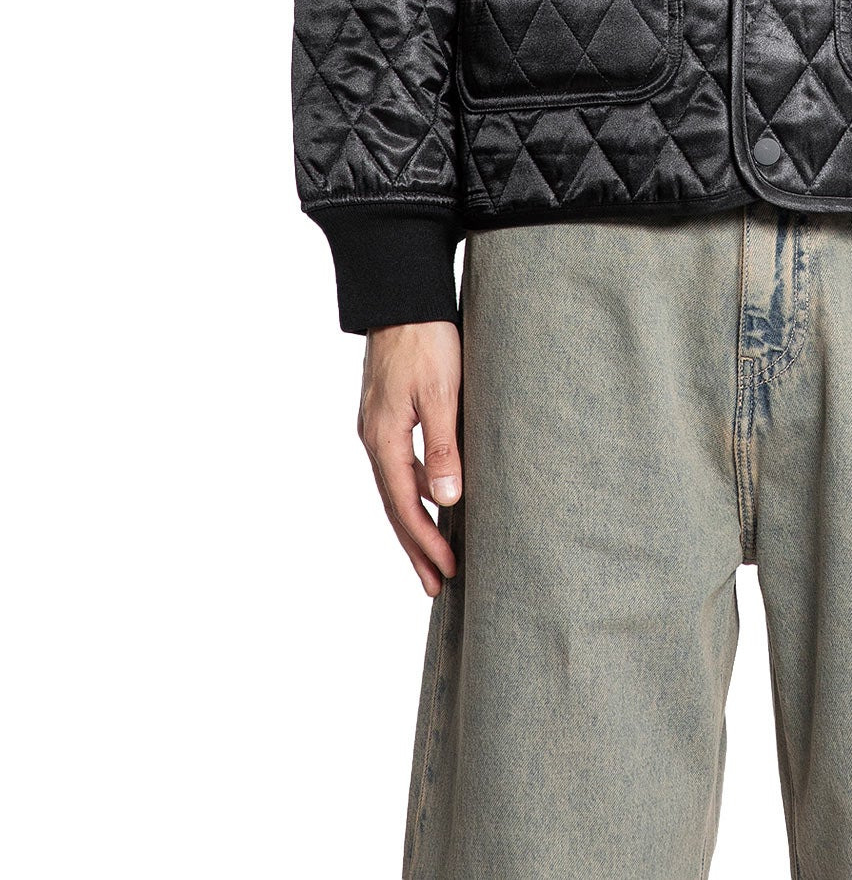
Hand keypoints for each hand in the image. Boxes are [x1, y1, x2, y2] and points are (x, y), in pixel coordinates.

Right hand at [357, 320, 462, 595]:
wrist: (402, 296)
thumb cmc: (426, 339)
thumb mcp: (441, 392)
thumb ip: (443, 447)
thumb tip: (447, 500)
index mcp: (384, 438)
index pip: (405, 504)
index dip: (426, 541)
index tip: (447, 572)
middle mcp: (374, 438)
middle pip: (394, 505)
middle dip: (416, 546)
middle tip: (436, 586)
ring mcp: (377, 426)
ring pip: (396, 487)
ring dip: (415, 522)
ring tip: (435, 554)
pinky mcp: (387, 414)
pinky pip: (399, 466)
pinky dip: (415, 491)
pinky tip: (433, 498)